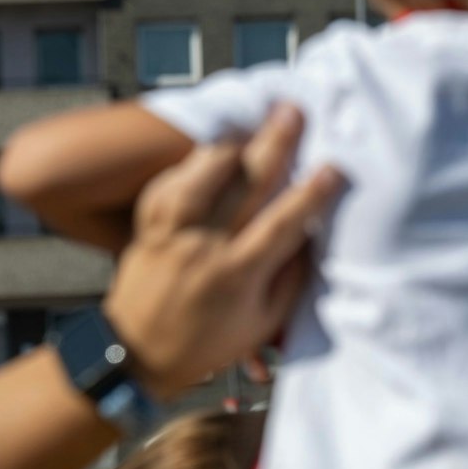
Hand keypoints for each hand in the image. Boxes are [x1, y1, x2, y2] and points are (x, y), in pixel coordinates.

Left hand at [103, 104, 342, 401]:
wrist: (134, 356)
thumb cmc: (208, 343)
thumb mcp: (261, 322)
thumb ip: (289, 277)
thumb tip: (311, 233)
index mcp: (236, 275)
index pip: (281, 225)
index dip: (310, 195)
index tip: (333, 168)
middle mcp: (202, 249)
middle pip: (242, 187)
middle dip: (272, 145)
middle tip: (292, 112)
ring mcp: (170, 235)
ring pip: (198, 178)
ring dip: (227, 145)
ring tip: (249, 121)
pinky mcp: (147, 229)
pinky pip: (166, 185)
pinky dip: (189, 164)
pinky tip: (211, 148)